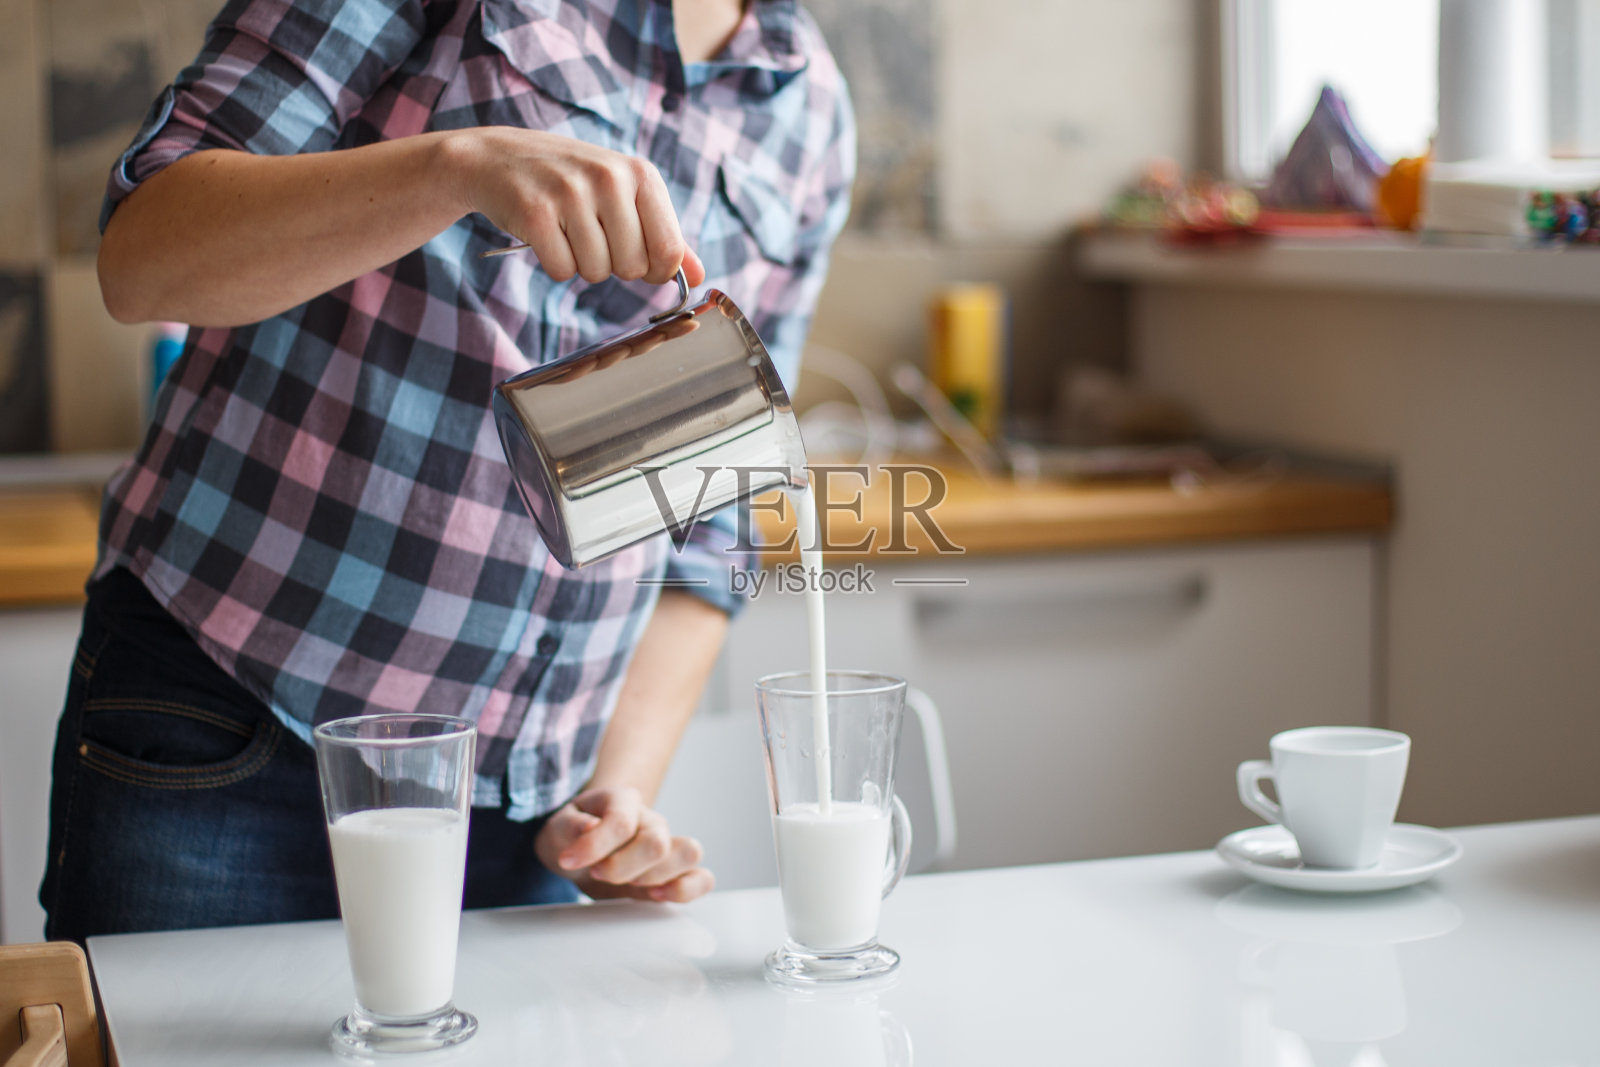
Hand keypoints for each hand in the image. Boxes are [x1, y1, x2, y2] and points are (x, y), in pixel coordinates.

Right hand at [448, 127, 705, 286]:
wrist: (498, 158)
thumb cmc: (571, 181)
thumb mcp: (624, 194)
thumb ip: (664, 235)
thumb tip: (700, 276)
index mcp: (641, 174)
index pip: (669, 251)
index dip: (654, 269)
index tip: (636, 257)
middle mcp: (610, 178)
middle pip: (632, 268)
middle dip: (612, 265)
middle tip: (590, 233)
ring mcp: (571, 194)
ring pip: (596, 273)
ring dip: (580, 264)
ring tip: (567, 230)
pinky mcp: (536, 214)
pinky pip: (561, 271)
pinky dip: (553, 263)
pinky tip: (545, 233)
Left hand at [535, 786, 714, 902]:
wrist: (581, 849)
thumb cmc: (572, 835)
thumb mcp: (557, 827)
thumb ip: (570, 825)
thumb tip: (590, 828)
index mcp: (623, 800)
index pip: (621, 822)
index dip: (595, 846)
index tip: (569, 860)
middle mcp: (651, 821)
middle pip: (656, 842)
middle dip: (622, 867)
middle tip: (598, 873)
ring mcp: (667, 846)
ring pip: (689, 853)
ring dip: (657, 876)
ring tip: (630, 885)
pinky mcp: (674, 874)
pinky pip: (703, 878)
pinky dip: (687, 890)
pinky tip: (657, 896)